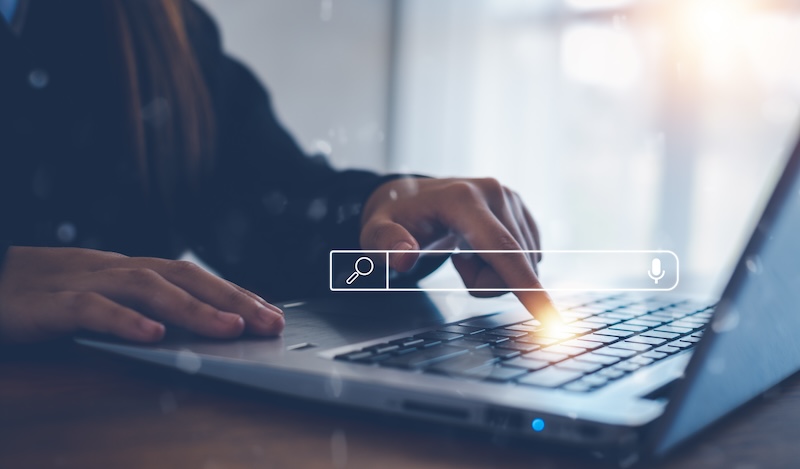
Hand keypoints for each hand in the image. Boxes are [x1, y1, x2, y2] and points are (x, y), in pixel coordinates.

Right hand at [0, 247, 283, 343]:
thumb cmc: (42, 295)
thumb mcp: (99, 298)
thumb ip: (139, 308)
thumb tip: (188, 328)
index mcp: (127, 269)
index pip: (191, 276)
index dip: (233, 292)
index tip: (269, 313)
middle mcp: (113, 269)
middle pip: (182, 277)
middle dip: (231, 298)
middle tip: (269, 322)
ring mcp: (81, 281)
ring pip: (147, 288)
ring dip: (194, 309)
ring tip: (230, 328)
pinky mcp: (48, 303)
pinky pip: (91, 308)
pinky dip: (125, 320)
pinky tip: (154, 336)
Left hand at [360, 177, 559, 323]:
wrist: (412, 197)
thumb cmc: (395, 219)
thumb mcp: (374, 233)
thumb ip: (385, 245)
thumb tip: (403, 258)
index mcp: (462, 198)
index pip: (501, 248)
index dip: (526, 286)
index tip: (551, 318)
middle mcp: (494, 193)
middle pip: (512, 266)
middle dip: (484, 281)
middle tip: (456, 261)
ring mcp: (512, 199)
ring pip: (524, 265)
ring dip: (493, 273)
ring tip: (465, 251)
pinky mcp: (523, 209)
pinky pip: (528, 257)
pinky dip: (503, 263)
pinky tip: (479, 247)